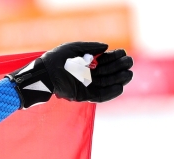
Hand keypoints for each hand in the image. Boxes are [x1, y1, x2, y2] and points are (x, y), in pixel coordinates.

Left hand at [8, 42, 133, 107]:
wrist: (44, 74)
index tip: (121, 53)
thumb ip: (90, 46)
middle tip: (128, 63)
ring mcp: (86, 85)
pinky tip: (119, 87)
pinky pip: (99, 96)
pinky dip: (110, 93)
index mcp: (87, 62)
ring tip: (128, 74)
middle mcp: (88, 74)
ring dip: (119, 79)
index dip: (115, 56)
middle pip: (109, 71)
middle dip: (120, 67)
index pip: (106, 60)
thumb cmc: (56, 59)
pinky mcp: (82, 95)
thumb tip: (106, 47)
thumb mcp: (74, 48)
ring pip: (107, 84)